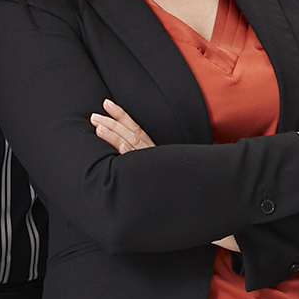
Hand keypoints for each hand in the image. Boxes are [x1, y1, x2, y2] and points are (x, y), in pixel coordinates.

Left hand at [93, 100, 237, 246]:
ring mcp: (153, 164)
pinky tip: (119, 149)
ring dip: (115, 135)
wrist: (204, 194)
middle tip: (94, 114)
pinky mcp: (155, 175)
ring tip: (98, 127)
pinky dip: (131, 155)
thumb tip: (124, 148)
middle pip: (131, 133)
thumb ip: (146, 157)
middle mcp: (153, 154)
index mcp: (153, 149)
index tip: (107, 104)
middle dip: (112, 123)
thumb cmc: (179, 182)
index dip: (121, 116)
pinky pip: (142, 164)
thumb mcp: (160, 165)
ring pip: (132, 145)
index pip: (136, 128)